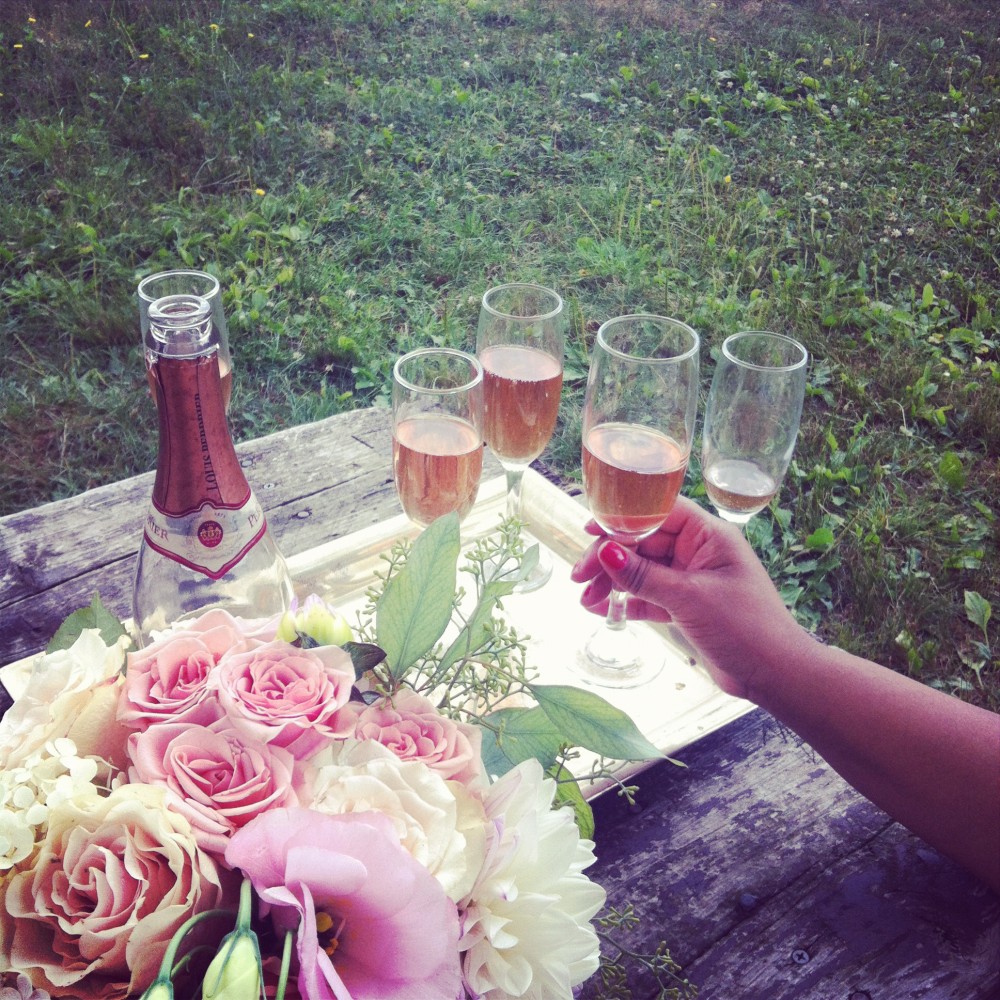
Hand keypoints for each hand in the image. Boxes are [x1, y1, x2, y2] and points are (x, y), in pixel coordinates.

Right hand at [570, 497, 811, 699]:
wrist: (776, 675)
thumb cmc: (746, 628)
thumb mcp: (690, 598)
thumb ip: (644, 575)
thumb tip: (604, 551)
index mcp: (709, 535)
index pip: (658, 512)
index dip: (622, 517)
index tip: (589, 527)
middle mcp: (699, 551)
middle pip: (643, 542)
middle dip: (610, 557)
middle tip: (579, 576)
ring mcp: (691, 578)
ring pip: (642, 570)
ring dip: (613, 581)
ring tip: (585, 599)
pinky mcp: (686, 605)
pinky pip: (648, 595)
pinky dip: (626, 601)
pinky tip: (602, 610)